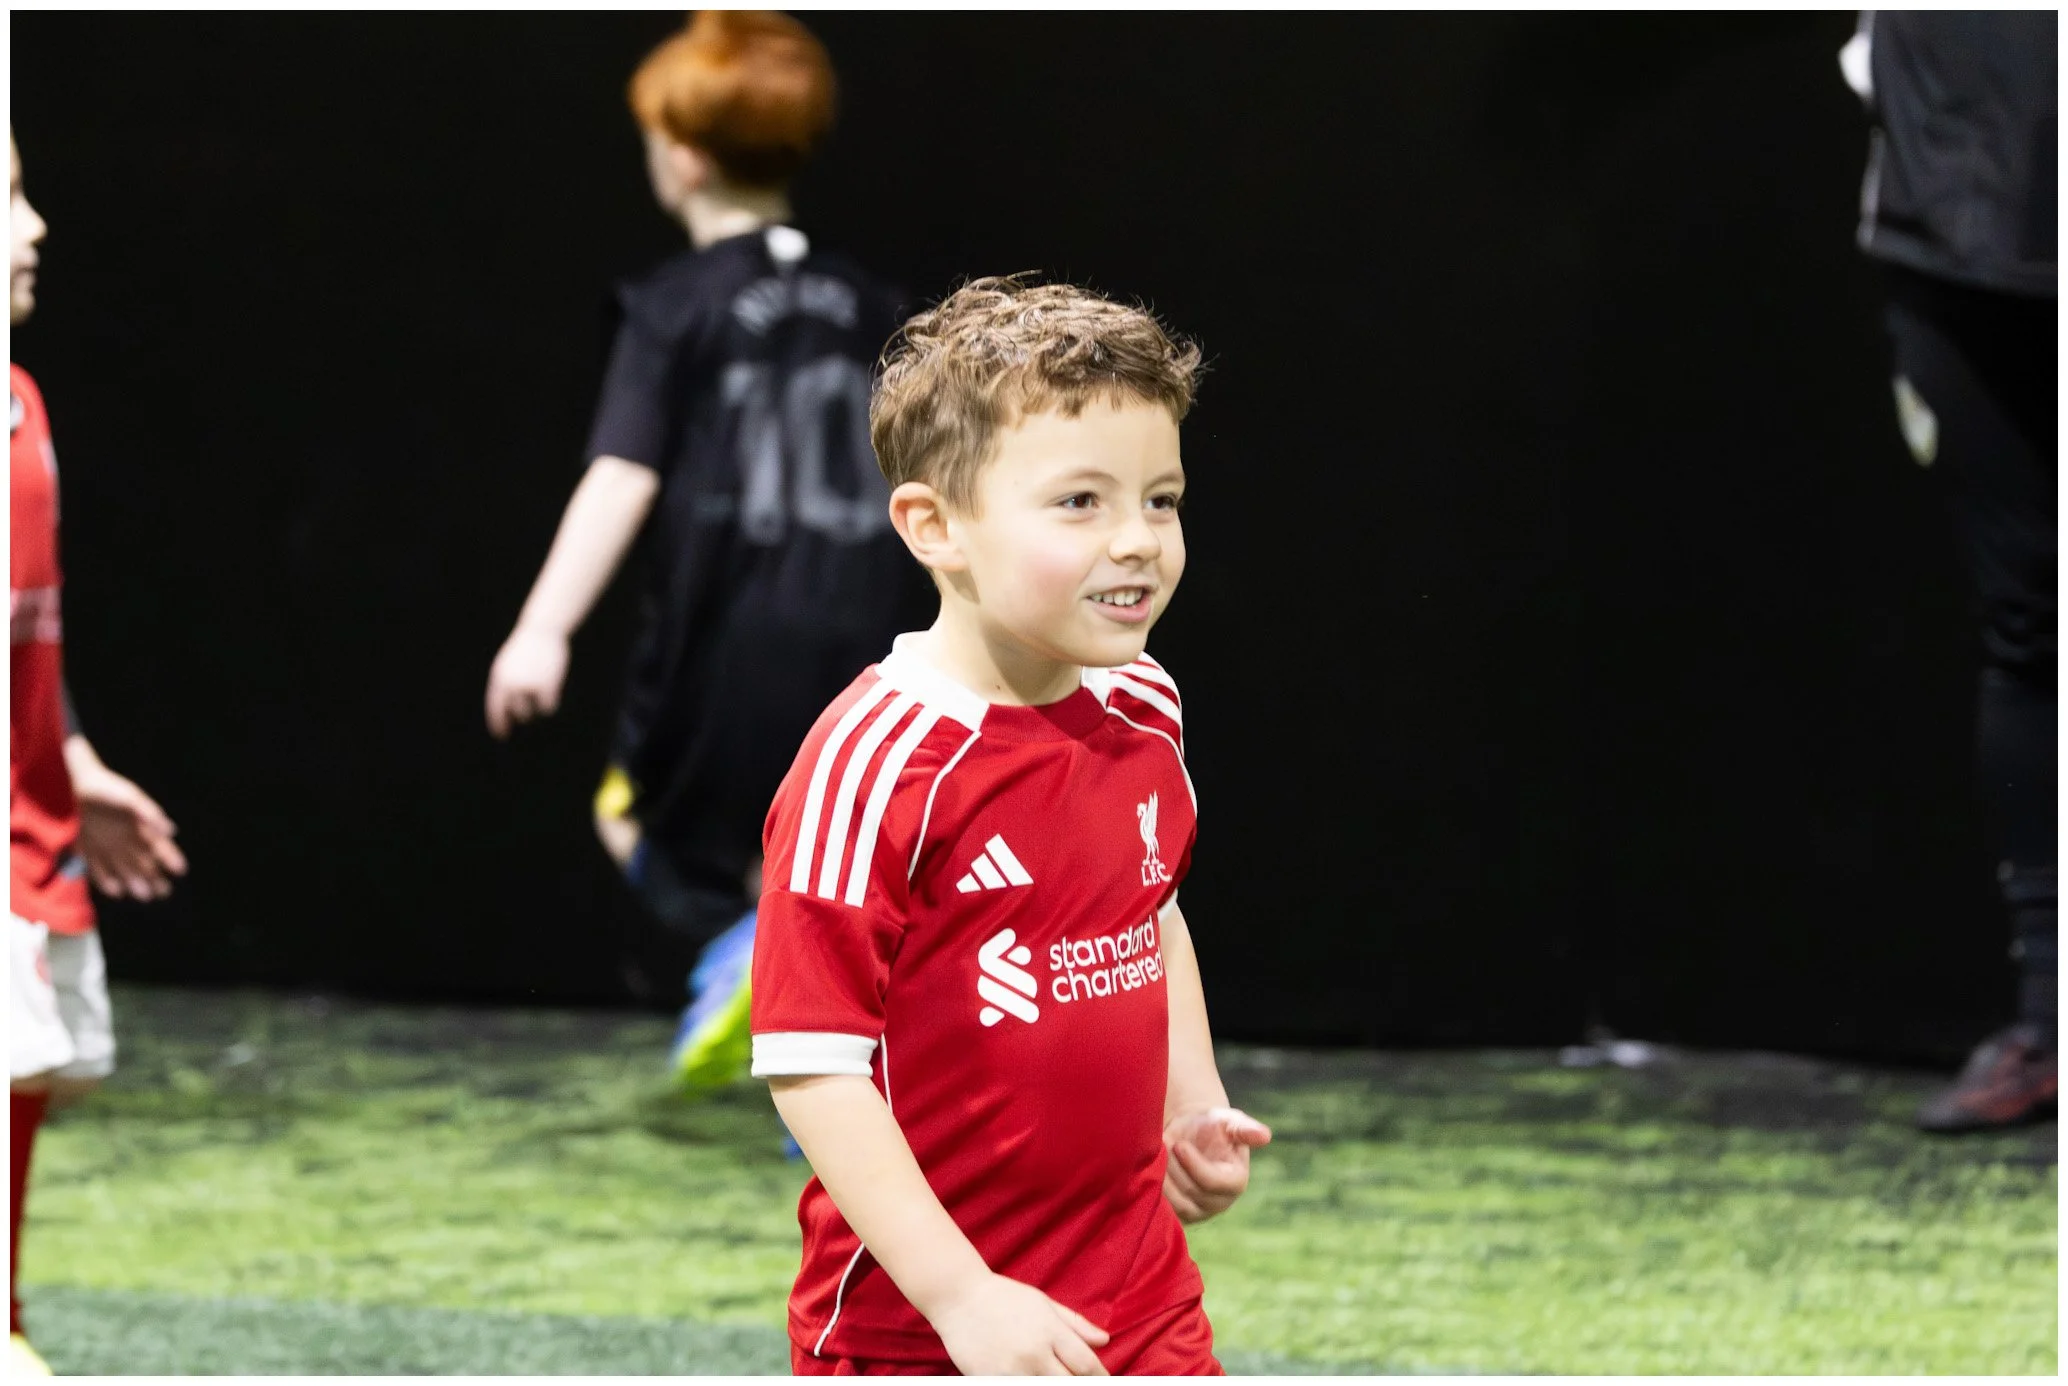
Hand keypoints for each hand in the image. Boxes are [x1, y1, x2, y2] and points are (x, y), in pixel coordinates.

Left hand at [70, 759, 186, 900]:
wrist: (71, 783)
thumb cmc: (106, 788)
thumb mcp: (131, 798)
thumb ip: (150, 814)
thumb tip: (171, 831)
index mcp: (140, 825)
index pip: (160, 845)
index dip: (171, 857)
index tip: (181, 870)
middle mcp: (126, 838)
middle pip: (145, 861)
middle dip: (155, 876)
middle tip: (164, 892)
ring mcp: (107, 845)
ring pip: (125, 868)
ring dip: (135, 881)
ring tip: (145, 895)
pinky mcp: (88, 849)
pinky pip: (99, 869)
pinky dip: (108, 880)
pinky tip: (117, 891)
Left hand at [485, 626, 569, 738]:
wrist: (542, 630)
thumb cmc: (526, 647)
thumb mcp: (507, 664)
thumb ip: (504, 684)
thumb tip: (506, 709)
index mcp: (499, 679)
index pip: (495, 708)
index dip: (498, 724)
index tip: (502, 736)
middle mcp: (512, 685)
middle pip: (517, 713)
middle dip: (523, 715)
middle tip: (530, 712)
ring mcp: (529, 686)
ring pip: (531, 712)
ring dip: (536, 710)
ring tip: (541, 698)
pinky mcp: (546, 685)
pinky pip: (547, 707)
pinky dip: (550, 705)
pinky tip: (552, 696)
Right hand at [930, 1272, 1110, 1375]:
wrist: (958, 1298)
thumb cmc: (1004, 1297)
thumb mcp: (1044, 1303)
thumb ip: (1076, 1324)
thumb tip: (1105, 1340)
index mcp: (1050, 1330)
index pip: (1087, 1365)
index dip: (1100, 1377)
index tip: (1105, 1381)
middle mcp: (1034, 1353)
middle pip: (1069, 1384)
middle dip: (1079, 1385)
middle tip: (1080, 1381)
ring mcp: (1011, 1370)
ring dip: (1053, 1384)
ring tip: (1051, 1375)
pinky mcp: (990, 1380)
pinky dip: (1027, 1385)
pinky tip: (1031, 1378)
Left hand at [1162, 1106, 1270, 1223]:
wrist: (1187, 1135)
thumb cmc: (1210, 1125)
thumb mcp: (1227, 1120)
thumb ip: (1244, 1128)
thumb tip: (1265, 1135)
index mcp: (1235, 1182)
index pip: (1213, 1183)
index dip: (1194, 1165)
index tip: (1179, 1145)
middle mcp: (1219, 1202)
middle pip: (1192, 1194)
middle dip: (1175, 1169)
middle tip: (1163, 1147)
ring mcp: (1199, 1212)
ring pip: (1177, 1205)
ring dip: (1163, 1180)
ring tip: (1157, 1157)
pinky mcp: (1179, 1216)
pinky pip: (1165, 1212)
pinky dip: (1155, 1192)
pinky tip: (1150, 1171)